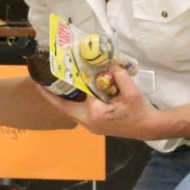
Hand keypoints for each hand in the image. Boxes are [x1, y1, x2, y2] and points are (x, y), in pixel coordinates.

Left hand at [36, 67, 153, 137]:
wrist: (149, 127)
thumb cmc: (139, 111)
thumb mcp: (130, 91)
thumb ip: (117, 74)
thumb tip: (107, 63)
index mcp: (93, 114)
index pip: (68, 103)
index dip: (52, 93)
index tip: (39, 84)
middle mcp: (88, 122)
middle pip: (65, 108)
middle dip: (54, 95)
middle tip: (45, 81)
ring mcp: (92, 126)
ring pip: (72, 111)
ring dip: (65, 98)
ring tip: (58, 83)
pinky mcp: (96, 124)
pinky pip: (80, 112)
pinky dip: (75, 102)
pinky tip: (76, 90)